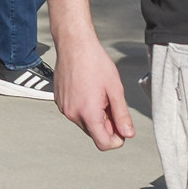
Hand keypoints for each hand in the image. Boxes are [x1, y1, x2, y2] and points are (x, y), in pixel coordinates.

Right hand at [52, 13, 133, 148]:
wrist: (74, 45)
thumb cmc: (95, 62)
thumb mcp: (115, 89)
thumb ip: (122, 115)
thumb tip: (128, 134)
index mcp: (88, 113)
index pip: (103, 143)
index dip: (117, 140)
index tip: (122, 129)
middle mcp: (72, 114)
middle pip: (94, 133)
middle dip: (106, 125)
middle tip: (112, 103)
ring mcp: (64, 107)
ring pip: (84, 123)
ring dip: (94, 116)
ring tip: (99, 94)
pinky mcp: (59, 101)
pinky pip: (75, 112)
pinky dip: (84, 108)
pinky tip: (88, 90)